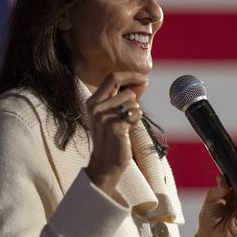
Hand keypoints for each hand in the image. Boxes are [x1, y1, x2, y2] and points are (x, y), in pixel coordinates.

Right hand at [84, 72, 147, 195]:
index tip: (143, 78)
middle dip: (135, 102)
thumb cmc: (112, 135)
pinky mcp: (115, 127)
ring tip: (125, 125)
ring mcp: (104, 117)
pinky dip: (136, 121)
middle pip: (127, 92)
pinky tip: (127, 130)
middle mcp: (96, 107)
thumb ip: (127, 95)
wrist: (105, 161)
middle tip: (129, 115)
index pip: (112, 77)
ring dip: (135, 113)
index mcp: (93, 101)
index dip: (130, 75)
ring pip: (133, 103)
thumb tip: (143, 80)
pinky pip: (136, 114)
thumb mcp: (114, 112)